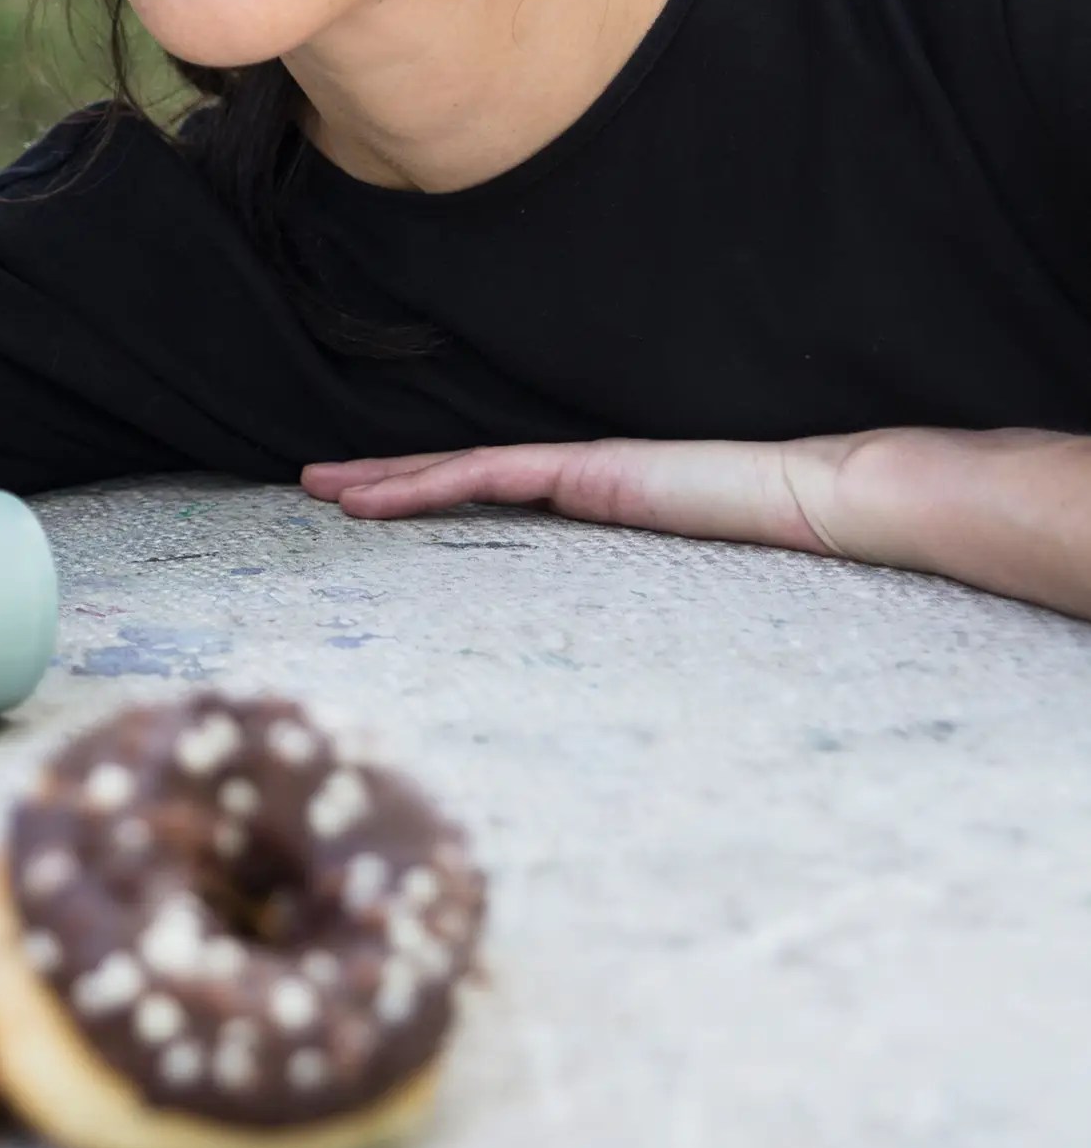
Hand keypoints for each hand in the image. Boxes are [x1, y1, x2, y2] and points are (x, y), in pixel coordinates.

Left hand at [300, 427, 1090, 621]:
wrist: (835, 498)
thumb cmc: (784, 544)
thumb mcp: (691, 590)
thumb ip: (647, 611)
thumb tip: (629, 681)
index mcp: (596, 499)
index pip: (492, 493)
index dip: (427, 494)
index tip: (366, 507)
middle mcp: (579, 476)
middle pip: (459, 476)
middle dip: (382, 481)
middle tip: (312, 489)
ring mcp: (583, 466)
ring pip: (461, 469)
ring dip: (388, 479)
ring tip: (323, 488)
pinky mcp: (595, 469)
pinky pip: (497, 473)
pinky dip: (434, 483)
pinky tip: (385, 495)